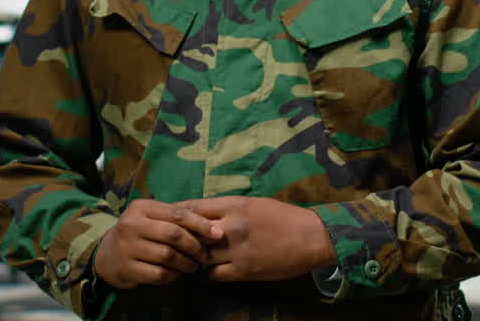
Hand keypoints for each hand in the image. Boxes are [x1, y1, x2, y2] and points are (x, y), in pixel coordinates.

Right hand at [94, 199, 223, 288]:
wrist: (106, 255)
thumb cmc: (138, 234)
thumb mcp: (150, 218)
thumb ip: (175, 218)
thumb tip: (212, 227)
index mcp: (141, 208)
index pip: (177, 214)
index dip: (201, 224)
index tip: (218, 234)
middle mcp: (132, 224)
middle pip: (173, 234)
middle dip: (195, 246)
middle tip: (205, 256)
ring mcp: (127, 247)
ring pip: (168, 256)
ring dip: (186, 263)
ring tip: (193, 266)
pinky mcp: (127, 268)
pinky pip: (159, 274)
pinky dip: (173, 276)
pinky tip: (177, 274)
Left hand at [176, 196, 334, 282]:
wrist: (311, 236)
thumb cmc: (284, 217)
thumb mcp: (253, 204)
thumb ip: (228, 209)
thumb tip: (206, 213)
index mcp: (233, 205)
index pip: (192, 208)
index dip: (177, 215)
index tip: (169, 219)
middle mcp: (231, 226)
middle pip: (191, 232)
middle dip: (182, 238)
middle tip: (175, 243)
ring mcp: (236, 249)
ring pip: (200, 256)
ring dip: (196, 258)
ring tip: (194, 259)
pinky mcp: (244, 269)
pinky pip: (214, 275)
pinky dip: (211, 274)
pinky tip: (214, 270)